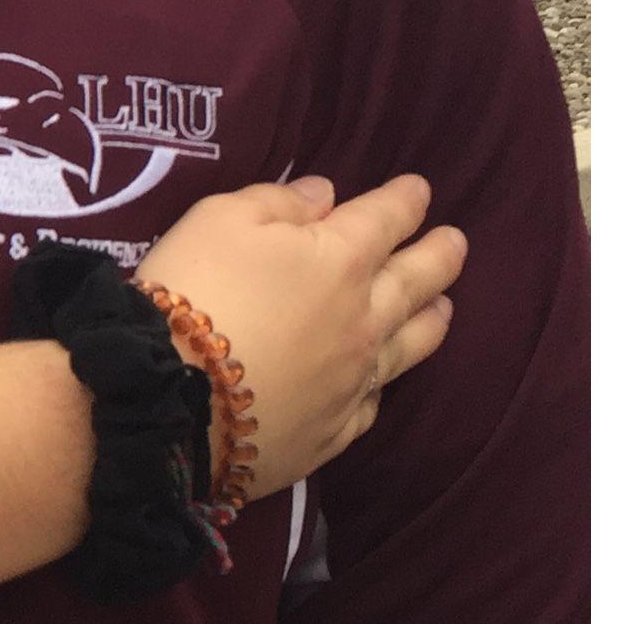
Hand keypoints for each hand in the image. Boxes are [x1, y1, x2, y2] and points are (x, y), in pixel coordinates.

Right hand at [134, 174, 463, 495]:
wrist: (168, 401)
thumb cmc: (192, 291)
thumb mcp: (218, 219)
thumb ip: (278, 201)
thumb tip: (326, 196)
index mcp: (341, 259)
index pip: (387, 218)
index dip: (406, 199)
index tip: (419, 190)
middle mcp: (364, 319)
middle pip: (417, 281)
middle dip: (440, 255)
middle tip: (456, 243)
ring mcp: (353, 381)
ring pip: (410, 346)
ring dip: (431, 319)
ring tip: (444, 307)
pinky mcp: (332, 433)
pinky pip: (371, 405)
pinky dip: (382, 385)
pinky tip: (381, 381)